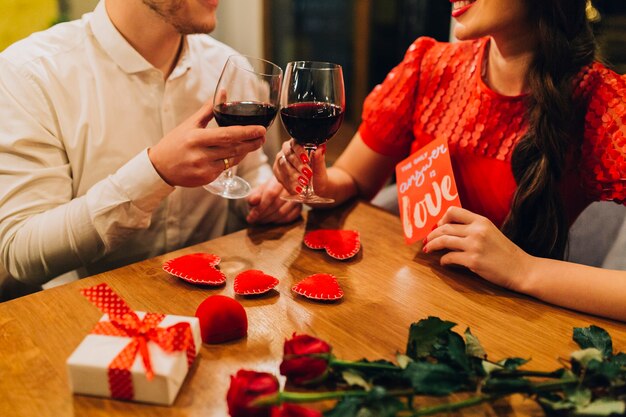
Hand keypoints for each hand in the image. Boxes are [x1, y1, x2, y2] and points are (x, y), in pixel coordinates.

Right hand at [148, 100, 265, 186]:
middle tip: (263, 135)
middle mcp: (200, 155)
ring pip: (233, 160)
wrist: (160, 168)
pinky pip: (226, 168)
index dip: (246, 133)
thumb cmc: (175, 143)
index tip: (261, 129)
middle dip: (252, 142)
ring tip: (255, 142)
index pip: (227, 135)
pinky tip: (239, 153)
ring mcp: (204, 169)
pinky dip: (234, 160)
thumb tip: (224, 92)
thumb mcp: (189, 124)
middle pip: (234, 149)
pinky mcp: (206, 180)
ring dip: (246, 151)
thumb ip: (209, 109)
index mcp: (196, 138)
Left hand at [246, 177, 301, 223]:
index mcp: (278, 179)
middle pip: (276, 204)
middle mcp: (290, 187)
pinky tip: (272, 220)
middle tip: (256, 220)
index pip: (271, 193)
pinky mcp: (300, 206)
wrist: (275, 192)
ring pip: (283, 212)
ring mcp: (297, 197)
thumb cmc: (264, 193)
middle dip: (264, 215)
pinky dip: (279, 221)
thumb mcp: (255, 192)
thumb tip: (253, 201)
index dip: (261, 206)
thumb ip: (252, 196)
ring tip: (262, 220)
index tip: (252, 216)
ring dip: (270, 219)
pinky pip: (290, 217)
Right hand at [272, 139, 327, 195]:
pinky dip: (290, 184)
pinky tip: (297, 189)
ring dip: (294, 175)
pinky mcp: (277, 172)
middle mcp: (287, 151)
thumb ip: (319, 158)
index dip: (300, 151)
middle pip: (289, 155)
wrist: (315, 184)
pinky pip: (281, 177)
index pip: (295, 143)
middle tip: (307, 173)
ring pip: (284, 166)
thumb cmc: (317, 173)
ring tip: (304, 183)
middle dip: (298, 165)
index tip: (306, 160)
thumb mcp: (320, 167)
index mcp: (298, 144)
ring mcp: (280, 161)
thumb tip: (321, 148)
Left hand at [423, 206, 531, 290]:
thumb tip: (449, 231)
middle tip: (426, 240)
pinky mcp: (472, 261)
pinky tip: (443, 262)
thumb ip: (473, 229)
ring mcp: (474, 245)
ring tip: (427, 249)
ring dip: (432, 245)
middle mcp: (477, 230)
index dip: (441, 218)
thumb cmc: (505, 252)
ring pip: (443, 241)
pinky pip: (449, 258)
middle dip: (431, 234)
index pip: (453, 211)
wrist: (521, 269)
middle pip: (444, 227)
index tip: (437, 226)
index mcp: (481, 221)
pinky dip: (443, 260)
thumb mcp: (490, 233)